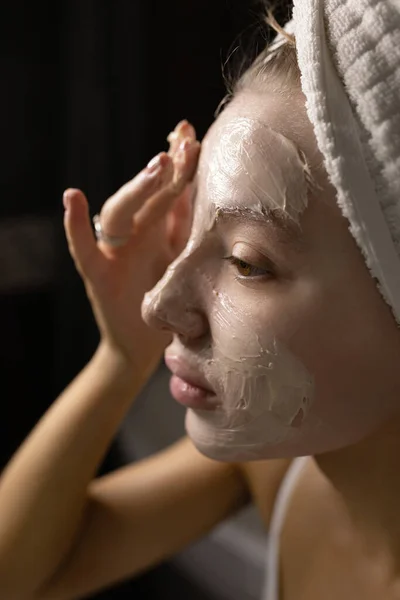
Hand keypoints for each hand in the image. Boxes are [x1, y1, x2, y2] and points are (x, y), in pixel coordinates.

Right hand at [63, 121, 199, 380]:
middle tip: (184, 145)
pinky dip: (75, 225)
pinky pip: (83, 248)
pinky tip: (73, 198)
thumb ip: (190, 230)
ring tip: (157, 167)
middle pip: (147, 195)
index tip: (193, 135)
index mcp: (160, 230)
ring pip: (118, 212)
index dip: (180, 164)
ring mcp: (115, 252)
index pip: (169, 190)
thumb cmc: (172, 304)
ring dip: (136, 189)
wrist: (146, 345)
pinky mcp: (98, 274)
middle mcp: (136, 234)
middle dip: (165, 170)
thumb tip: (214, 193)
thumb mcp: (187, 263)